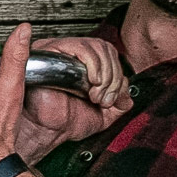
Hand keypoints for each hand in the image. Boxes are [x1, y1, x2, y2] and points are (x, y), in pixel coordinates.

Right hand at [15, 36, 132, 161]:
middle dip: (112, 76)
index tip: (111, 98)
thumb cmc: (66, 120)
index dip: (117, 74)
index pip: (108, 53)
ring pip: (96, 46)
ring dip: (104, 73)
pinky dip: (94, 65)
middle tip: (103, 97)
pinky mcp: (48, 52)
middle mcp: (70, 55)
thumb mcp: (105, 113)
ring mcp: (58, 52)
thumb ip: (121, 100)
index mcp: (82, 65)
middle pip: (105, 47)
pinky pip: (80, 47)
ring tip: (94, 93)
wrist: (48, 130)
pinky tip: (90, 83)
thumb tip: (128, 89)